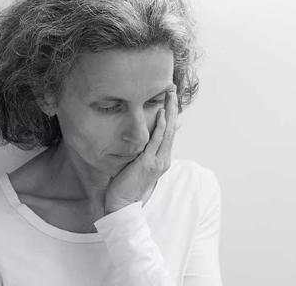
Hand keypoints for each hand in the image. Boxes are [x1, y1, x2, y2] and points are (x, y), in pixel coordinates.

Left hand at [104, 87, 177, 213]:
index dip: (170, 115)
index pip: (169, 132)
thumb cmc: (126, 187)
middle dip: (172, 107)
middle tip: (173, 89)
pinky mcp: (148, 162)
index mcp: (161, 159)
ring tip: (170, 95)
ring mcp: (158, 161)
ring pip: (167, 131)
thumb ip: (140, 153)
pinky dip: (161, 126)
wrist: (123, 206)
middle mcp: (163, 159)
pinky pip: (156, 141)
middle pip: (171, 128)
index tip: (169, 99)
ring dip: (169, 111)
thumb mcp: (136, 166)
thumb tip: (136, 141)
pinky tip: (162, 113)